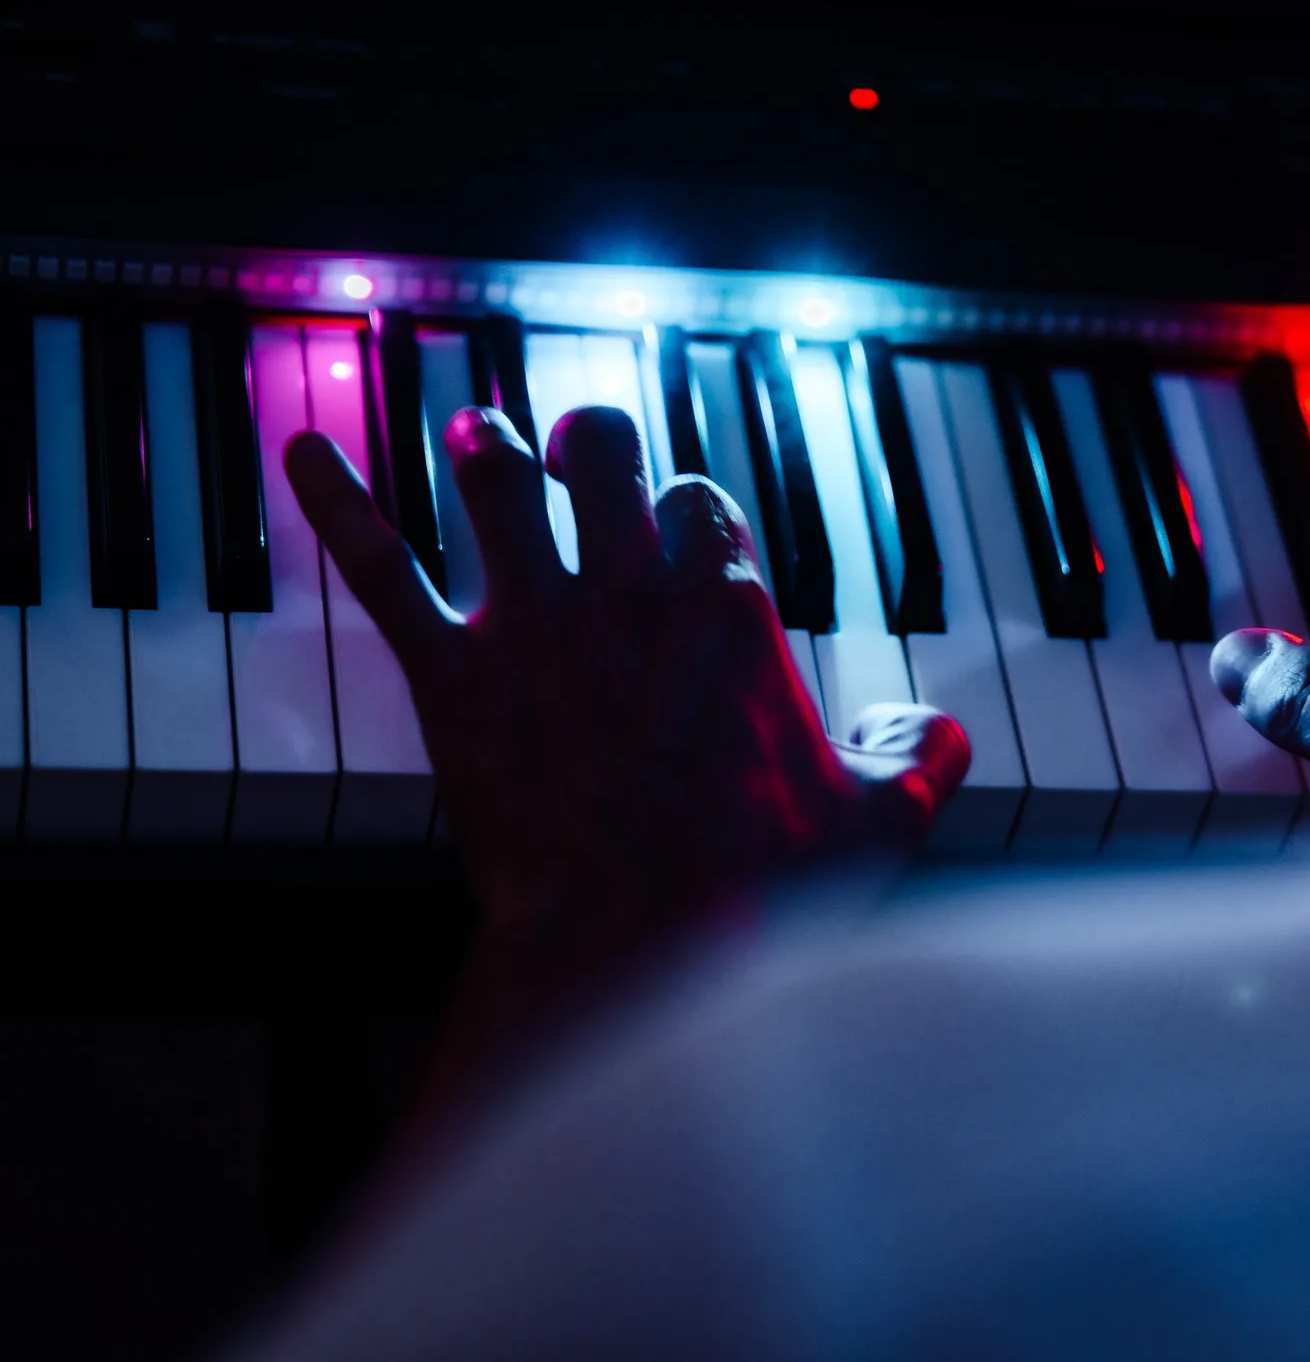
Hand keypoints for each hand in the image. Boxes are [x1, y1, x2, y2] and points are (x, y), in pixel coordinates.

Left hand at [283, 405, 966, 1054]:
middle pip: (600, 452)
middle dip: (588, 437)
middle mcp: (626, 592)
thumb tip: (934, 729)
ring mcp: (534, 625)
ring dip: (484, 450)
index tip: (679, 527)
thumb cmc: (755, 887)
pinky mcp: (453, 676)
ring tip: (479, 433)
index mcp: (724, 611)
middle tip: (578, 448)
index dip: (686, 507)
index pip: (700, 504)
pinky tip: (308, 455)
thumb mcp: (879, 821)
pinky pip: (383, 571)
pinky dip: (339, 506)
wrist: (635, 944)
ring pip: (494, 486)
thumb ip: (923, 756)